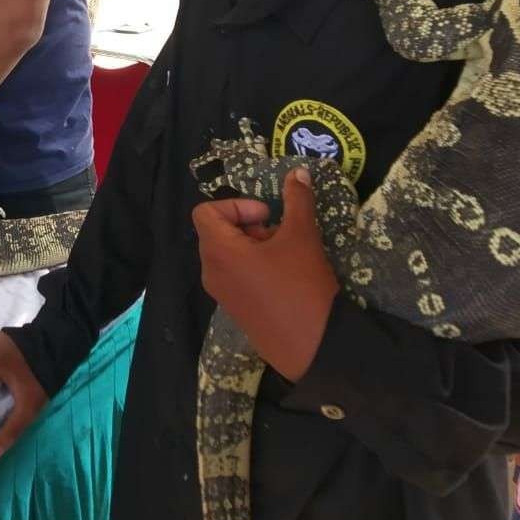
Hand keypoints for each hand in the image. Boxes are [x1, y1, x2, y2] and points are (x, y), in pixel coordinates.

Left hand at [193, 168, 339, 381]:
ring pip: (227, 255)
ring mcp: (221, 294)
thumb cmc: (302, 285)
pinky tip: (285, 277)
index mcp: (218, 251)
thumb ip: (297, 200)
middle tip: (279, 232)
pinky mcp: (235, 310)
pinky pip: (234, 277)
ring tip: (285, 255)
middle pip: (216, 232)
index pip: (204, 212)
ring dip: (253, 245)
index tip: (266, 215)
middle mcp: (211, 271)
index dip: (235, 205)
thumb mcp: (303, 236)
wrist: (314, 347)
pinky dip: (253, 267)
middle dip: (248, 224)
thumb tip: (298, 172)